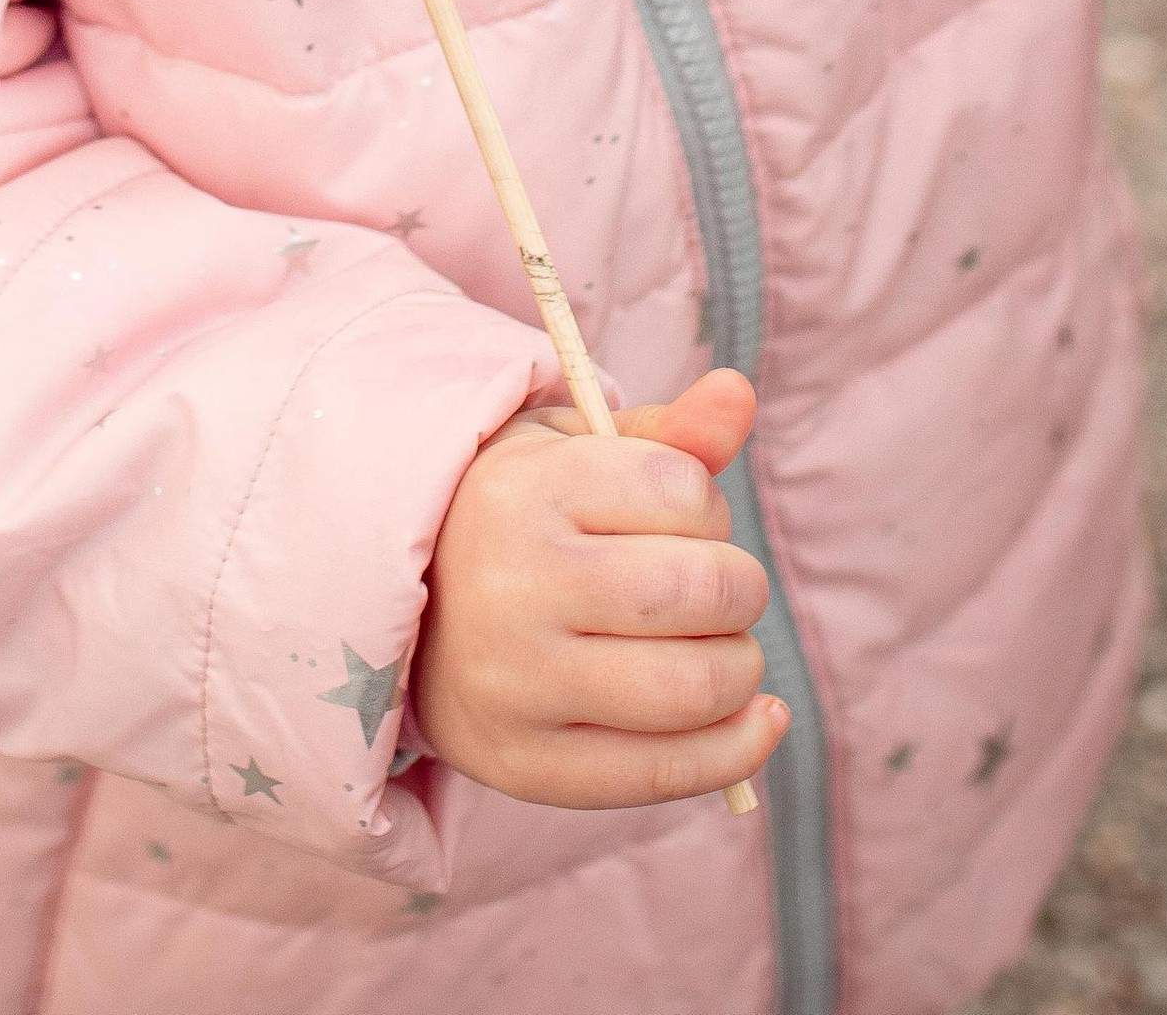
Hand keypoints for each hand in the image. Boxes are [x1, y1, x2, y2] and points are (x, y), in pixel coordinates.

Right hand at [412, 367, 788, 807]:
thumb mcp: (573, 451)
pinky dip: (737, 748)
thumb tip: (739, 393)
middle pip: (698, 592)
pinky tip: (754, 718)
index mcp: (523, 491)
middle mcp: (513, 588)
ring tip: (720, 650)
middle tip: (719, 588)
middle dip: (739, 588)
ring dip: (741, 668)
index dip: (707, 507)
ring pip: (692, 687)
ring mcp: (517, 687)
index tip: (682, 519)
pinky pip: (665, 772)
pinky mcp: (529, 767)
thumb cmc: (518, 520)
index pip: (683, 491)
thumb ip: (668, 431)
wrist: (412, 620)